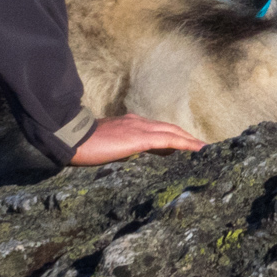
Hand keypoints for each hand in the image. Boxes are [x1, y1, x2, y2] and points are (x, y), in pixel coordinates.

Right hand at [68, 113, 204, 164]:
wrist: (72, 138)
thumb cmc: (83, 145)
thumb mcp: (106, 145)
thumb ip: (120, 147)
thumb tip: (128, 155)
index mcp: (129, 123)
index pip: (156, 129)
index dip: (172, 136)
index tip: (183, 144)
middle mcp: (137, 122)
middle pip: (169, 129)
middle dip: (186, 137)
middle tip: (201, 147)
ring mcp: (139, 128)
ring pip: (172, 133)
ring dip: (190, 140)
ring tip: (204, 149)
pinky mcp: (139, 138)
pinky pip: (168, 141)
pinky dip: (185, 144)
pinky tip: (197, 149)